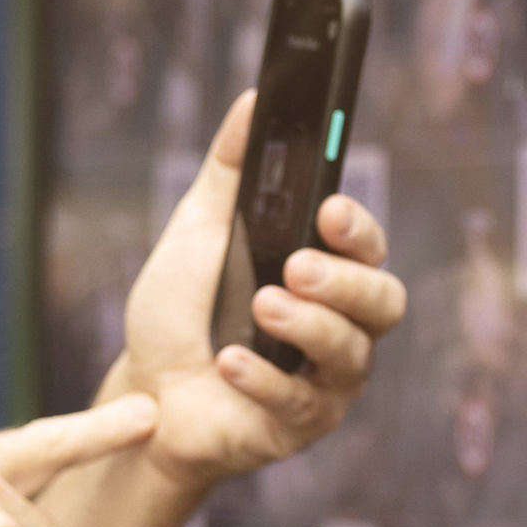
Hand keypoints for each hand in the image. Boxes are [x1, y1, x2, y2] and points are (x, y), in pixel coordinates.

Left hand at [116, 91, 407, 484]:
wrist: (143, 391)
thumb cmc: (180, 313)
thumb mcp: (197, 231)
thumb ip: (229, 170)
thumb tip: (253, 99)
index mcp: (325, 273)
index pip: (367, 245)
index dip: (358, 226)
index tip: (328, 208)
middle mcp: (340, 325)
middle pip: (383, 300)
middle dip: (345, 279)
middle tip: (295, 264)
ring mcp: (326, 381)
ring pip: (353, 354)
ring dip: (309, 326)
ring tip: (262, 306)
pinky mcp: (300, 427)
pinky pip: (302, 404)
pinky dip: (265, 378)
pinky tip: (229, 361)